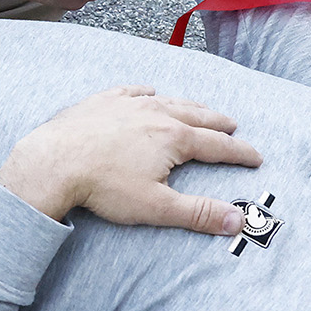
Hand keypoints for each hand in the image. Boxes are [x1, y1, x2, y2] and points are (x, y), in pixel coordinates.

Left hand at [0, 86, 262, 231]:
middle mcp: (155, 113)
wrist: (54, 162)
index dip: (239, 152)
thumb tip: (237, 220)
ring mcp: (127, 103)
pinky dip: (146, 91)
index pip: (217, 145)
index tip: (256, 156)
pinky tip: (148, 91)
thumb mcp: (157, 207)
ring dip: (187, 105)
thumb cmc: (104, 186)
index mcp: (174, 137)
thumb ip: (199, 213)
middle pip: (196, 116)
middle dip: (217, 122)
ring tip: (199, 108)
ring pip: (167, 100)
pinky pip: (131, 90)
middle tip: (232, 126)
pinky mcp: (102, 101)